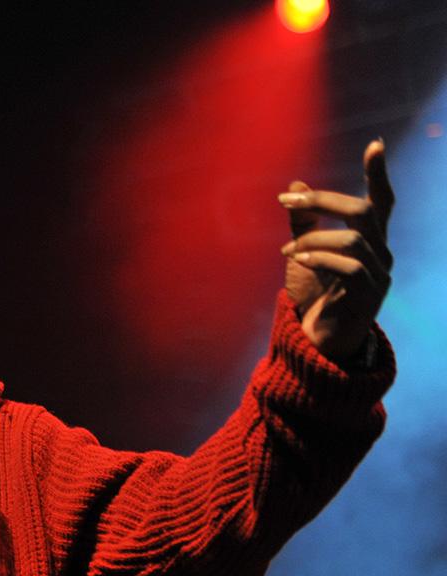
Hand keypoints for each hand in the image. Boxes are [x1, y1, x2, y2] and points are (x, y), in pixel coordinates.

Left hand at [279, 140, 392, 359]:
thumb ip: (303, 221)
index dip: (378, 174)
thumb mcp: (303, 252)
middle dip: (324, 201)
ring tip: (286, 250)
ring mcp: (379, 275)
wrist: (318, 339)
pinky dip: (319, 258)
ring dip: (313, 238)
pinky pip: (350, 267)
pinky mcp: (370, 296)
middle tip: (287, 201)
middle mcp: (380, 252)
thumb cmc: (315, 294)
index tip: (375, 144)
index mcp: (369, 239)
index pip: (381, 201)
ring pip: (353, 239)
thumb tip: (296, 185)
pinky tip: (296, 260)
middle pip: (364, 212)